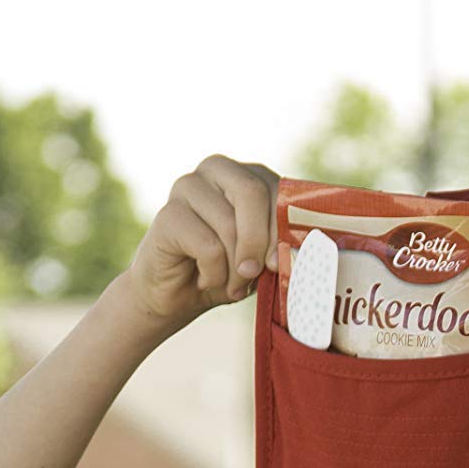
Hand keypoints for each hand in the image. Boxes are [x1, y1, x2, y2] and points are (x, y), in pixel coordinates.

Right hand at [123, 154, 279, 332]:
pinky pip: (208, 246)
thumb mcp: (263, 259)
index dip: (283, 229)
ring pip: (229, 224)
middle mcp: (216, 170)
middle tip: (255, 274)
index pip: (276, 189)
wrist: (176, 297)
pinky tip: (204, 279)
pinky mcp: (167, 215)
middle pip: (252, 192)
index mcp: (245, 173)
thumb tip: (300, 251)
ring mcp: (187, 187)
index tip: (281, 264)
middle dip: (259, 241)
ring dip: (236, 268)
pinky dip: (214, 274)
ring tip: (230, 285)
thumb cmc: (226, 273)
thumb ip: (281, 246)